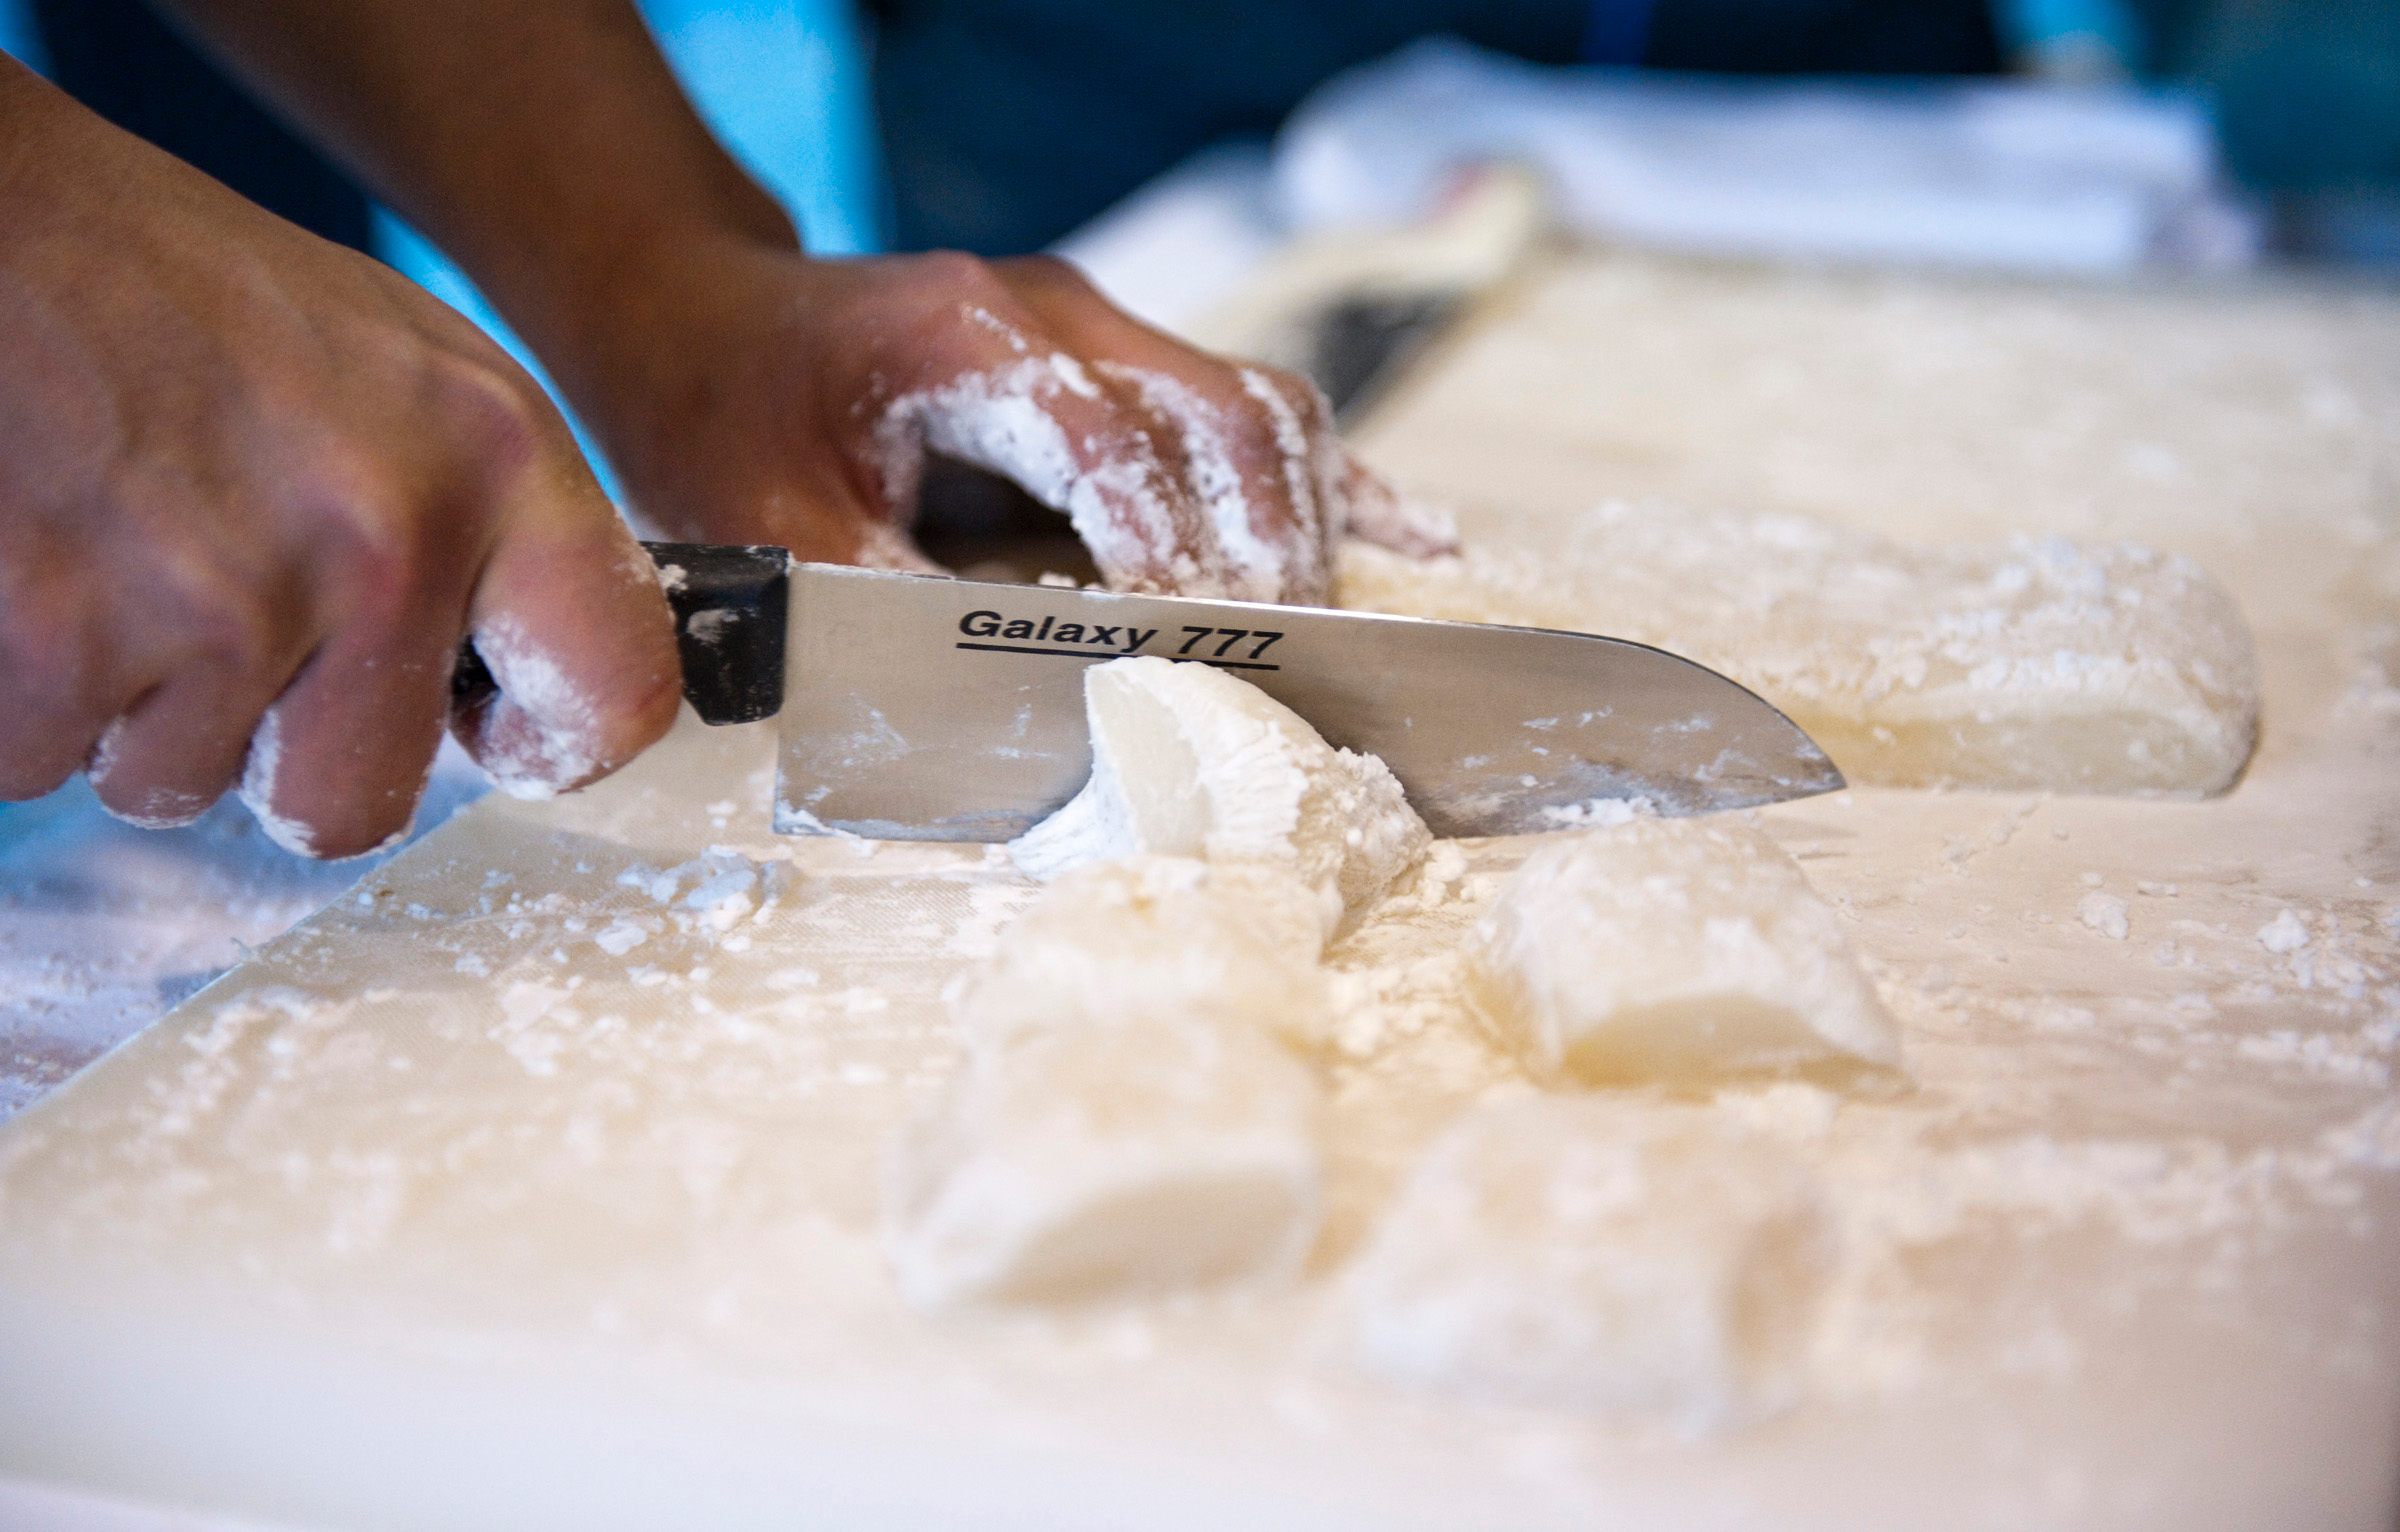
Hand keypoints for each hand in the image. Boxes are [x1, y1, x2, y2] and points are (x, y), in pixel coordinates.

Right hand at [0, 64, 679, 855]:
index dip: (548, 743)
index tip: (489, 729)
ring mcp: (219, 601)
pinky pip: (44, 761)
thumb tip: (533, 688)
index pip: (618, 692)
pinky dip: (26, 694)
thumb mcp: (408, 374)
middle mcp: (384, 538)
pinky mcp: (58, 644)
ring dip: (133, 709)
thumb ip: (493, 530)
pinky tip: (39, 564)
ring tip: (117, 552)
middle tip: (219, 622)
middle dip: (273, 753)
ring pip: (180, 788)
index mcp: (497, 457)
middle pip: (357, 807)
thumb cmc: (192, 300)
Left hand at [560, 241, 1455, 604]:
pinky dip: (1331, 482)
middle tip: (1272, 668)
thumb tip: (1008, 707)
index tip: (1193, 648)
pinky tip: (1408, 539)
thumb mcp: (774, 529)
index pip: (1110, 440)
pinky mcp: (1124, 356)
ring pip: (1259, 404)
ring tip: (1311, 634)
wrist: (704, 321)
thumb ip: (882, 608)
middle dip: (1259, 550)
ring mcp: (1100, 324)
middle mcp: (1055, 310)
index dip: (1163, 551)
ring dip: (1301, 521)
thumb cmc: (726, 423)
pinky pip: (1255, 406)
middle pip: (1219, 414)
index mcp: (967, 336)